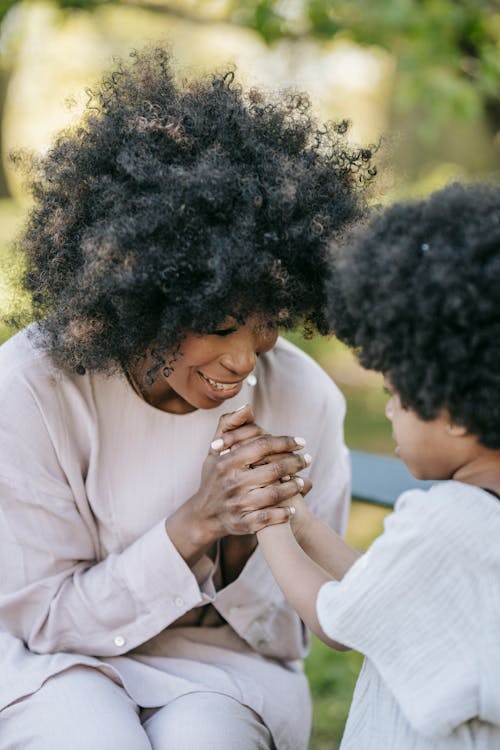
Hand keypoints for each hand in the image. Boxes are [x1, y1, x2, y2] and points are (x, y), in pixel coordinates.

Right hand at [165, 404, 310, 565]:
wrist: (202, 514)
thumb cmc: (214, 476)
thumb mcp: (214, 450)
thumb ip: (229, 425)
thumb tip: (248, 407)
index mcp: (227, 461)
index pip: (262, 446)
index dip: (285, 442)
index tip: (300, 442)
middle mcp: (231, 482)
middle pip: (272, 470)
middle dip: (295, 463)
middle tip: (307, 459)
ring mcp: (236, 504)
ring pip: (274, 494)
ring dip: (293, 487)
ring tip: (303, 481)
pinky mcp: (241, 523)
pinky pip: (267, 519)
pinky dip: (283, 514)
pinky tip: (293, 508)